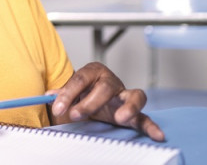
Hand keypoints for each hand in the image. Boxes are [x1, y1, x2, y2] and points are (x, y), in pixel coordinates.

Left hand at [50, 62, 164, 140]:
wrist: (95, 97)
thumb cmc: (83, 93)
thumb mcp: (70, 92)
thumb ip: (61, 94)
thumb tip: (48, 96)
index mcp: (93, 72)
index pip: (80, 79)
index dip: (68, 93)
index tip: (57, 107)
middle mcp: (112, 82)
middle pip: (105, 87)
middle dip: (90, 101)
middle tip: (76, 114)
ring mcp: (126, 96)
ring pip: (135, 96)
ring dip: (129, 107)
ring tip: (120, 119)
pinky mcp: (136, 112)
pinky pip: (146, 118)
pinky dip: (152, 126)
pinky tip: (157, 135)